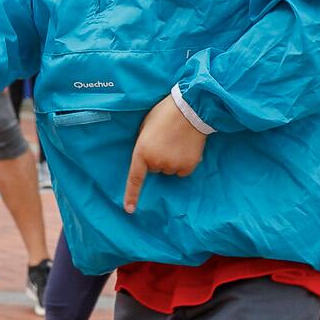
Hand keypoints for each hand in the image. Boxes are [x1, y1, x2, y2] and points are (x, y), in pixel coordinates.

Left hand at [124, 96, 205, 213]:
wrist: (190, 109)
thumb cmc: (164, 114)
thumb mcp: (145, 128)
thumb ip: (143, 146)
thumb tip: (147, 160)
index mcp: (142, 152)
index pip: (135, 179)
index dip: (131, 195)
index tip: (129, 209)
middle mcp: (157, 162)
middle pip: (156, 169)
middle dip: (158, 159)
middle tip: (165, 140)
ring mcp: (173, 165)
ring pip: (169, 170)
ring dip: (171, 160)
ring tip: (176, 141)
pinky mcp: (188, 166)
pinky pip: (182, 171)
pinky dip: (184, 163)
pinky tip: (186, 148)